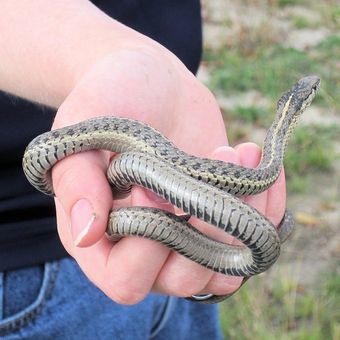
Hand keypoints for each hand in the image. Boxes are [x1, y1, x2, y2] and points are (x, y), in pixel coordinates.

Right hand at [52, 45, 285, 303]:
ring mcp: (189, 235)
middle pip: (183, 280)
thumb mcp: (81, 133)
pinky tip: (253, 159)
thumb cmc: (108, 100)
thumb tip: (87, 234)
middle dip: (205, 229)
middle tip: (209, 164)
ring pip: (226, 268)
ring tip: (235, 154)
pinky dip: (266, 206)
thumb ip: (77, 181)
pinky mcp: (220, 215)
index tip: (151, 186)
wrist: (150, 83)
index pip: (125, 279)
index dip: (145, 246)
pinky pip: (253, 237)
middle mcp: (148, 248)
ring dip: (243, 217)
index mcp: (104, 237)